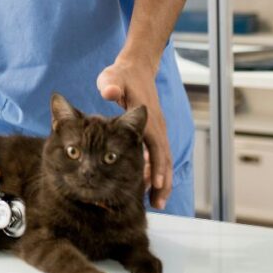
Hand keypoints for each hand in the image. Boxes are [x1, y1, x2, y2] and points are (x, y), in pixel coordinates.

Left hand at [96, 53, 171, 209]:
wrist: (136, 68)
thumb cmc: (121, 75)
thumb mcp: (112, 77)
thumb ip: (111, 85)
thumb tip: (109, 92)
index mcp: (146, 118)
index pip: (154, 145)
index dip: (155, 165)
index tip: (154, 185)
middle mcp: (156, 126)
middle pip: (163, 158)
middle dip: (162, 182)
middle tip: (157, 204)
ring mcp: (157, 129)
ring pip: (162, 159)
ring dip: (161, 180)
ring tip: (156, 202)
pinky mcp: (153, 131)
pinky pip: (157, 155)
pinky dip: (156, 170)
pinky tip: (148, 185)